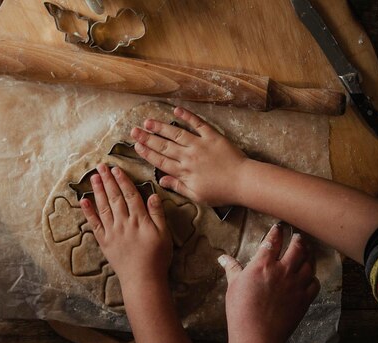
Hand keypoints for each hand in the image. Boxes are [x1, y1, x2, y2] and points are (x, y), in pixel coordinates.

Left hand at [79, 164, 172, 286]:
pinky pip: (94, 224)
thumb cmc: (157, 257)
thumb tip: (153, 194)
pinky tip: (83, 201)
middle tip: (101, 166)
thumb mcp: (164, 234)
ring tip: (93, 177)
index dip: (122, 180)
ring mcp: (112, 232)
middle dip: (107, 180)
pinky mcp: (104, 241)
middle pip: (114, 197)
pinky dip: (88, 212)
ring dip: (98, 191)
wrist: (143, 279)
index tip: (116, 168)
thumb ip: (157, 214)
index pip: (129, 194)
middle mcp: (123, 222)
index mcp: (139, 219)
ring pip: (103, 206)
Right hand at [131, 106, 247, 206]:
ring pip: (176, 134)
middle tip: (134, 131)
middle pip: (163, 146)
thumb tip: (161, 180)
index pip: (160, 160)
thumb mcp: (197, 196)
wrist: (243, 181)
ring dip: (160, 127)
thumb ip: (178, 187)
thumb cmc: (221, 192)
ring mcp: (200, 145)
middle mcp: (188, 157)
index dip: (146, 153)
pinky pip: (197, 124)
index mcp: (184, 172)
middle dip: (147, 138)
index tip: (136, 146)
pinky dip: (187, 116)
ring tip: (148, 121)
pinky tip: (176, 111)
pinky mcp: (212, 137)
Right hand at [219, 224, 319, 342]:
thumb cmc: (241, 310)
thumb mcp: (233, 286)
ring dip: (308, 255)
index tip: (278, 227)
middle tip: (297, 236)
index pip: (272, 241)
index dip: (276, 232)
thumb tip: (223, 258)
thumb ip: (232, 269)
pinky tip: (310, 276)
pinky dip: (313, 277)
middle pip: (296, 248)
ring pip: (309, 263)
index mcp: (263, 264)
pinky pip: (314, 283)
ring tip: (307, 252)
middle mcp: (282, 270)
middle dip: (298, 239)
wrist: (258, 334)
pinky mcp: (304, 299)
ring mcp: (296, 284)